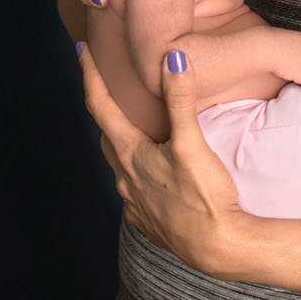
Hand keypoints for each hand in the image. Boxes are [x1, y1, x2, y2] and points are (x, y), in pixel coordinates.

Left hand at [76, 40, 247, 277]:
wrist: (220, 249)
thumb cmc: (205, 197)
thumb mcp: (193, 144)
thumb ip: (181, 100)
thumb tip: (171, 58)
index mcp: (131, 155)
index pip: (100, 107)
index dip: (89, 76)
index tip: (80, 50)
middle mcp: (125, 179)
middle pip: (106, 136)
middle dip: (104, 109)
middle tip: (106, 86)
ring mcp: (135, 203)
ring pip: (119, 165)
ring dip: (120, 143)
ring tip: (130, 129)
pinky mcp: (149, 221)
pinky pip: (133, 192)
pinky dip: (136, 174)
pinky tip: (147, 175)